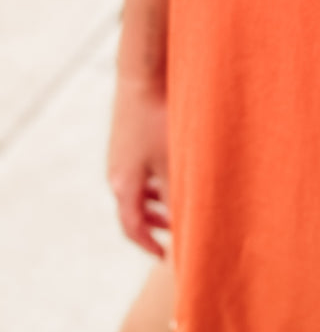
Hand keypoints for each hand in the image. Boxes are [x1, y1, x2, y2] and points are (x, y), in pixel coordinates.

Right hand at [108, 74, 169, 257]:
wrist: (142, 77)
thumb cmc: (160, 119)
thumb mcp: (174, 160)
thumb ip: (179, 191)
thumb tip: (189, 218)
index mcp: (124, 185)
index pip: (132, 226)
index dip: (148, 244)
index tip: (163, 255)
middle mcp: (117, 172)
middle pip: (133, 208)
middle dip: (153, 222)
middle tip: (174, 229)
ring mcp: (120, 154)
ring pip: (137, 187)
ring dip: (155, 199)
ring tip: (176, 201)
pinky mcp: (127, 137)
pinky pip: (139, 168)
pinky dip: (154, 178)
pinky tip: (172, 169)